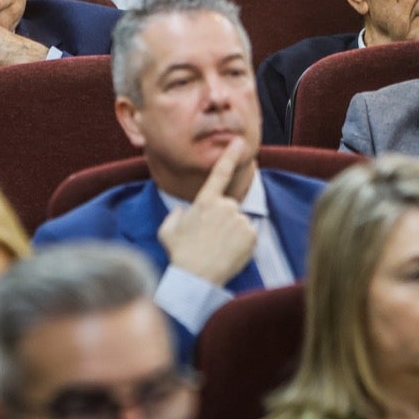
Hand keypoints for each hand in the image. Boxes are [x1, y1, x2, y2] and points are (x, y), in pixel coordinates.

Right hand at [158, 137, 257, 284]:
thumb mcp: (167, 230)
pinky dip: (242, 244)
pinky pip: (249, 236)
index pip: (219, 174)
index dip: (229, 155)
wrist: (196, 277)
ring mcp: (240, 220)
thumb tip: (182, 211)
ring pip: (239, 223)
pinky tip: (229, 254)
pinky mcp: (251, 234)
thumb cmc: (180, 253)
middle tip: (209, 239)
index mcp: (205, 202)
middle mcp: (225, 207)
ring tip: (217, 249)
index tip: (239, 142)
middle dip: (222, 220)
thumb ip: (175, 215)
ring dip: (231, 233)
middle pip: (229, 208)